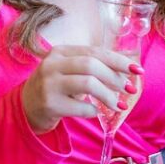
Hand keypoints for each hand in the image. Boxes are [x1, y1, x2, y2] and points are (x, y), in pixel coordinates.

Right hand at [20, 45, 143, 133]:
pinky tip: (95, 111)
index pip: (95, 52)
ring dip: (108, 95)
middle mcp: (52, 65)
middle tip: (128, 89)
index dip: (118, 60)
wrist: (27, 108)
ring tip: (118, 104)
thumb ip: (93, 67)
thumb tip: (127, 71)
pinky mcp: (49, 104)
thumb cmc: (56, 87)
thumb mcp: (69, 70)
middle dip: (115, 78)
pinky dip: (93, 110)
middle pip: (92, 65)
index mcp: (60, 52)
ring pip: (87, 84)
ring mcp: (49, 84)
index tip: (136, 70)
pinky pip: (80, 106)